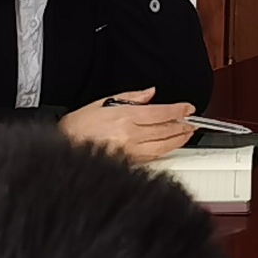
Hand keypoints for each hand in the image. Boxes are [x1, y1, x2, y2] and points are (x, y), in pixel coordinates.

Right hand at [61, 88, 197, 157]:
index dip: (178, 111)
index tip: (189, 109)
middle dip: (183, 126)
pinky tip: (170, 146)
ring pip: (162, 146)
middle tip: (194, 122)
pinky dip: (164, 150)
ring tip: (187, 134)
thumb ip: (131, 97)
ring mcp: (130, 151)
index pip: (160, 113)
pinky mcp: (128, 163)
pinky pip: (152, 157)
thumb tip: (151, 93)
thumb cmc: (78, 125)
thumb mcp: (103, 102)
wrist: (63, 145)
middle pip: (165, 130)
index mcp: (125, 117)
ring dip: (178, 140)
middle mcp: (129, 135)